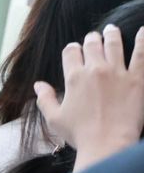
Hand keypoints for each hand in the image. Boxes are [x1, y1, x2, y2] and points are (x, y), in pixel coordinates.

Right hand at [35, 24, 143, 172]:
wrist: (107, 144)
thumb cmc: (79, 134)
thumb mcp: (54, 118)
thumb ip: (44, 99)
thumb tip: (38, 85)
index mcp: (73, 78)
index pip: (71, 52)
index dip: (72, 49)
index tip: (75, 50)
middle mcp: (95, 70)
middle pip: (92, 44)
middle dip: (91, 39)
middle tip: (94, 37)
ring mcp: (117, 73)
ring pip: (114, 44)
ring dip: (112, 34)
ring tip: (112, 29)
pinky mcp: (137, 79)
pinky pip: (141, 54)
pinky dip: (142, 40)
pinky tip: (142, 31)